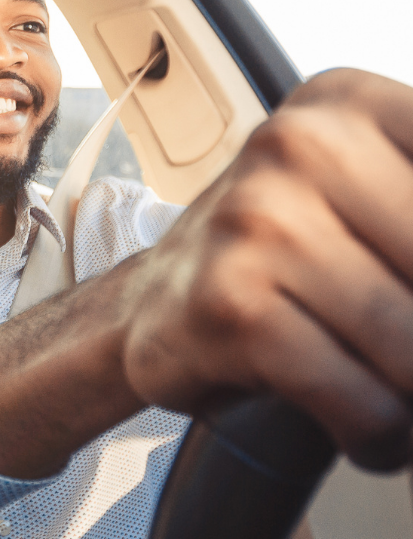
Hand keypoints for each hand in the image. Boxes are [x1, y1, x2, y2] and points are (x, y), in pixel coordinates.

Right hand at [123, 68, 412, 468]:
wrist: (151, 307)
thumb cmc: (276, 259)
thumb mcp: (363, 195)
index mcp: (347, 104)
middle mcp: (301, 146)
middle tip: (409, 354)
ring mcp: (258, 224)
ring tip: (401, 403)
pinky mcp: (232, 306)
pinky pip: (361, 398)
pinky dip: (381, 434)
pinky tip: (371, 431)